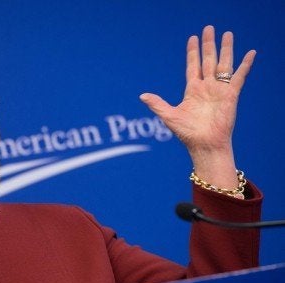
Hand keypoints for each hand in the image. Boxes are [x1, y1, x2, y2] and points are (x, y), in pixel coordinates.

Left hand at [140, 26, 255, 188]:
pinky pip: (239, 77)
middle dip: (208, 45)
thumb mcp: (169, 116)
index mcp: (192, 91)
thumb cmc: (187, 134)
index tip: (193, 38)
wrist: (204, 145)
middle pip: (208, 60)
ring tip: (227, 34)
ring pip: (223, 65)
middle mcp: (206, 88)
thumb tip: (142, 95)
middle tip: (209, 28)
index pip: (193, 66)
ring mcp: (219, 91)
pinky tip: (249, 53)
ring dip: (226, 49)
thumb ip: (157, 104)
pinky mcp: (231, 96)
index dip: (193, 52)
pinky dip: (245, 65)